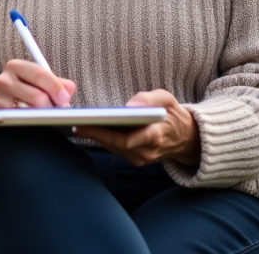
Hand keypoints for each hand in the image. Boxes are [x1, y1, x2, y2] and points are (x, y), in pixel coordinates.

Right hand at [0, 60, 76, 138]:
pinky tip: (34, 122)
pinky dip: (29, 122)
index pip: (40, 74)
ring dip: (42, 117)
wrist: (1, 100)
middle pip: (36, 95)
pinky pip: (19, 120)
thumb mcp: (39, 81)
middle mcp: (3, 79)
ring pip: (29, 111)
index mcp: (16, 66)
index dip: (55, 87)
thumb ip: (58, 83)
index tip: (65, 99)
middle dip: (52, 106)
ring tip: (48, 117)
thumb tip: (68, 91)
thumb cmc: (25, 89)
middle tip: (60, 113)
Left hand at [71, 89, 199, 166]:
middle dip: (93, 134)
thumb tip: (128, 106)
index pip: (127, 139)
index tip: (85, 124)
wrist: (186, 137)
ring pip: (113, 147)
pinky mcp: (136, 159)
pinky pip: (116, 149)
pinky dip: (103, 138)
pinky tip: (90, 128)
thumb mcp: (166, 98)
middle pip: (115, 144)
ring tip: (77, 123)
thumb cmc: (173, 113)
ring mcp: (142, 158)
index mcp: (156, 135)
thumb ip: (148, 100)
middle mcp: (147, 152)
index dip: (104, 133)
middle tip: (73, 123)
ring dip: (95, 136)